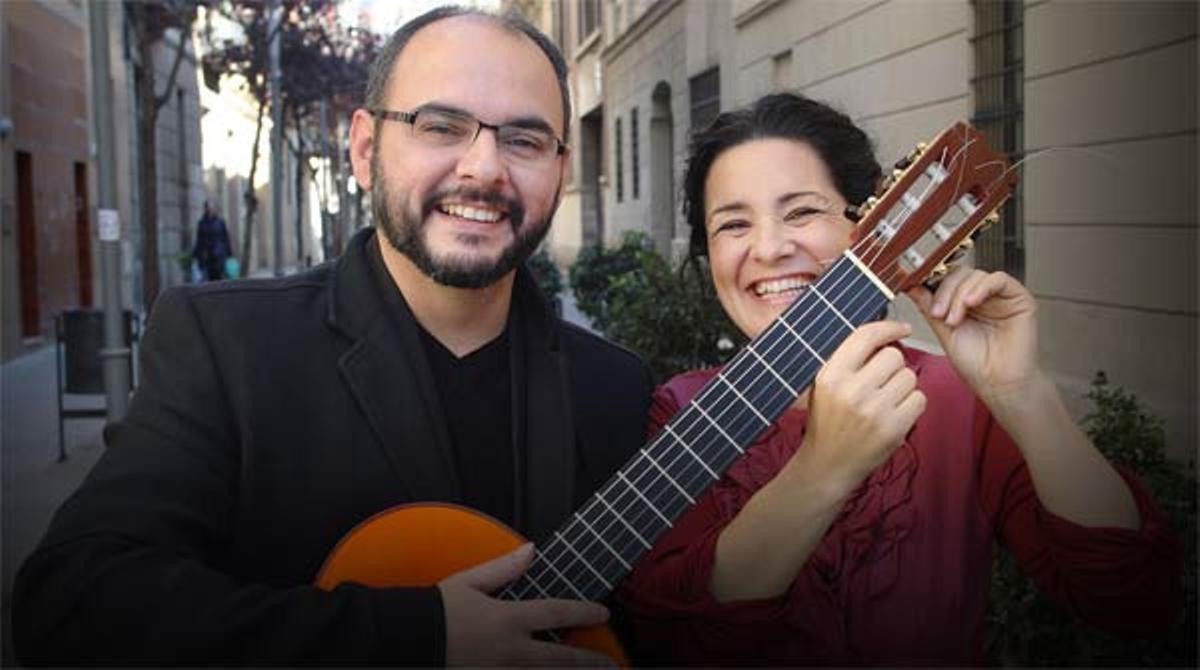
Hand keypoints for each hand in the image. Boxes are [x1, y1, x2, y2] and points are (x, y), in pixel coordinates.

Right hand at [439, 543, 613, 666]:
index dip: (584, 613)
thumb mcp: (468, 582)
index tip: (602, 613)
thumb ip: (504, 568)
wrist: (403, 641)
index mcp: (506, 619)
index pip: (556, 613)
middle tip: (611, 665)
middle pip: (561, 659)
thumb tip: (530, 549)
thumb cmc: (432, 612)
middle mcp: (509, 651)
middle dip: (590, 662)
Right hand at [793, 321, 925, 490]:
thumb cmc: (828, 422)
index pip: (865, 336)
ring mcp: (873, 411)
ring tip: (885, 402)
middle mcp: (851, 391)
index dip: (888, 326)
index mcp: (830, 375)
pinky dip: (912, 405)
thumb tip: (885, 335)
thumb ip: (848, 361)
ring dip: (903, 387)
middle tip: (880, 384)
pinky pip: (919, 399)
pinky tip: (894, 415)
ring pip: (909, 377)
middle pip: (894, 355)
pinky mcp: (893, 429)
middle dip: (892, 366)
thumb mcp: (824, 386)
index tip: (901, 327)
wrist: (827, 465)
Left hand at [907, 268, 1038, 403]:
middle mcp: (982, 297)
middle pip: (959, 274)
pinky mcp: (1019, 298)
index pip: (946, 279)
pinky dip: (981, 287)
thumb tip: (912, 287)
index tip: (915, 289)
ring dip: (959, 295)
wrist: (998, 384)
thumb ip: (929, 307)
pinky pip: (999, 279)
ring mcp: (1000, 297)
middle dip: (944, 292)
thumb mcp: (943, 332)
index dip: (931, 282)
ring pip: (975, 275)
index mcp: (964, 303)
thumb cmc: (976, 365)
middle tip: (938, 314)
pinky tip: (971, 303)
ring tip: (954, 320)